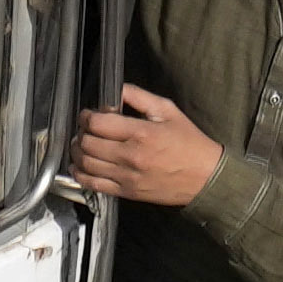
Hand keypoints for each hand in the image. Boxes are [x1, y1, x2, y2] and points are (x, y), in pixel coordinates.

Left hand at [62, 82, 224, 210]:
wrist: (205, 178)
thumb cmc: (190, 144)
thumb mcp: (168, 111)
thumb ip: (139, 96)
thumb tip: (117, 89)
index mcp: (141, 133)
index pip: (98, 123)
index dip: (87, 116)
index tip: (88, 114)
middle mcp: (131, 156)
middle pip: (88, 143)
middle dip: (81, 132)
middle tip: (85, 128)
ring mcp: (127, 176)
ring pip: (86, 164)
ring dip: (77, 152)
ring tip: (81, 144)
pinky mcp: (127, 192)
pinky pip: (94, 185)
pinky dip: (80, 175)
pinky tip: (79, 166)